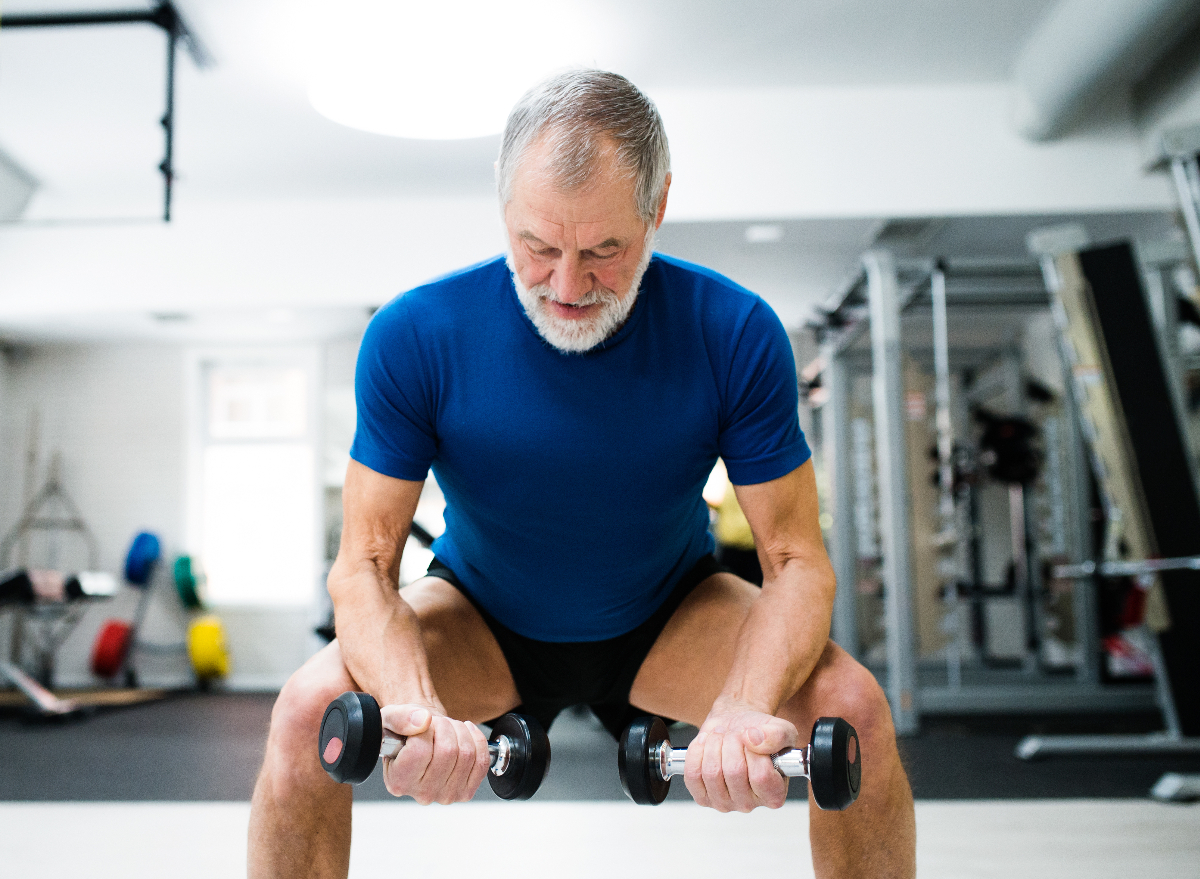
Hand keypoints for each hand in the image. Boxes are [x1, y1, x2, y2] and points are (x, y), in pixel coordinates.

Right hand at [378, 704, 490, 804]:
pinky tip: (466, 733)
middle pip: (447, 751)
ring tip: (449, 728)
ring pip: (466, 754)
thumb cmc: (404, 734)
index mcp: (399, 780)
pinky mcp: (465, 791)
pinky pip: (481, 762)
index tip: (422, 724)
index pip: (419, 751)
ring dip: (461, 731)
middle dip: (445, 726)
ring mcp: (446, 795)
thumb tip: (423, 721)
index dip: (425, 729)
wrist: (420, 741)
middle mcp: (422, 793)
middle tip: (437, 722)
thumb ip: (401, 718)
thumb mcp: (390, 719)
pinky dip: (478, 741)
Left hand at [683, 699, 797, 811]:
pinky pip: (693, 775)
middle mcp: (750, 803)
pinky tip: (706, 743)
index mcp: (774, 793)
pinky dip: (696, 752)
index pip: (761, 777)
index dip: (753, 751)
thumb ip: (777, 735)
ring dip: (714, 744)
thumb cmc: (758, 733)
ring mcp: (725, 803)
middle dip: (732, 742)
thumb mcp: (781, 728)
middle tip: (735, 732)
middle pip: (734, 772)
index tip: (752, 735)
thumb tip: (755, 740)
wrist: (735, 728)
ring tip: (721, 735)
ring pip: (712, 772)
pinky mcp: (703, 797)